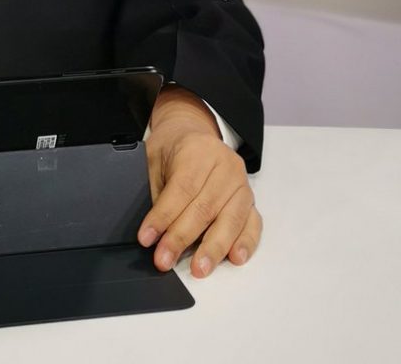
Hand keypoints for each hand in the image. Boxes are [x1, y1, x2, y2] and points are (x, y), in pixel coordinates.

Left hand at [138, 86, 261, 277]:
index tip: (147, 239)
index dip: (164, 217)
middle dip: (182, 238)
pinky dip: (245, 242)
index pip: (182, 189)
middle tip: (164, 260)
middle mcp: (225, 165)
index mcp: (198, 151)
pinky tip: (235, 258)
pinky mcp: (250, 198)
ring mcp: (241, 183)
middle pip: (205, 207)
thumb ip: (156, 191)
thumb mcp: (154, 158)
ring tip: (199, 269)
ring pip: (230, 218)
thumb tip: (152, 231)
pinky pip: (252, 223)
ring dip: (214, 248)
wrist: (192, 131)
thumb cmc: (172, 148)